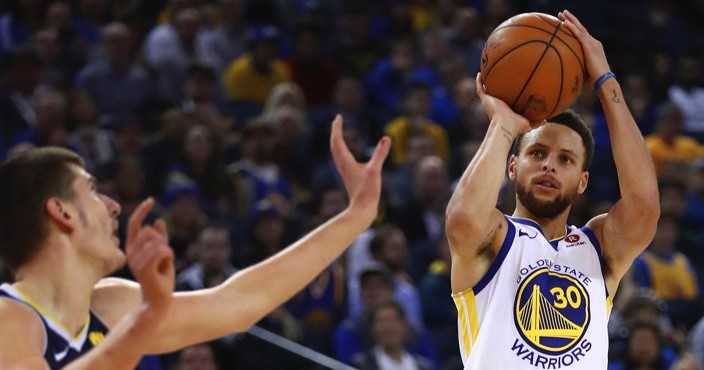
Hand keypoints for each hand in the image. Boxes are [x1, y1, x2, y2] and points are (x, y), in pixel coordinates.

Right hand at [125, 198, 174, 312]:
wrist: (158, 301)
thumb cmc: (160, 279)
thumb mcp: (162, 255)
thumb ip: (159, 239)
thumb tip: (158, 220)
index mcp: (132, 248)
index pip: (134, 223)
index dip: (142, 210)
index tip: (152, 200)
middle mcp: (130, 252)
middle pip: (150, 231)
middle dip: (162, 241)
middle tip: (163, 259)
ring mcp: (135, 260)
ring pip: (158, 242)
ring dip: (167, 252)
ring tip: (163, 266)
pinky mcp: (144, 268)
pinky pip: (163, 250)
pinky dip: (169, 257)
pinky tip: (165, 269)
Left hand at [330, 115, 390, 219]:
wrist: (362, 211)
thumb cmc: (367, 192)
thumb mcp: (375, 170)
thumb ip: (380, 153)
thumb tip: (387, 138)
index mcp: (346, 162)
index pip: (338, 141)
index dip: (337, 128)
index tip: (338, 116)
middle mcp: (343, 166)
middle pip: (334, 145)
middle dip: (335, 132)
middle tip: (337, 121)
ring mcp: (345, 172)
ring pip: (336, 153)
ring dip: (337, 141)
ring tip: (339, 134)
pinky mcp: (350, 177)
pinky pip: (342, 160)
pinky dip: (342, 151)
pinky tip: (347, 154)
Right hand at [475, 73, 542, 131]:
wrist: (505, 125)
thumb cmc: (516, 127)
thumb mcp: (529, 123)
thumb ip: (537, 122)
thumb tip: (546, 121)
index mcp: (504, 110)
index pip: (504, 101)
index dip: (505, 95)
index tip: (508, 88)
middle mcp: (495, 105)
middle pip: (494, 94)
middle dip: (495, 88)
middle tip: (498, 78)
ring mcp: (489, 102)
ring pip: (485, 90)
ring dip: (484, 82)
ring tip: (485, 73)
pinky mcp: (485, 100)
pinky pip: (480, 88)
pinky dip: (479, 81)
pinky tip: (479, 73)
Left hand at [558, 10, 610, 87]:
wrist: (604, 80)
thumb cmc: (594, 80)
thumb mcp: (583, 71)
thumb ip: (576, 67)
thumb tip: (566, 72)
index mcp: (592, 47)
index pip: (581, 35)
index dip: (574, 28)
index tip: (565, 22)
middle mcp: (593, 43)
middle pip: (580, 28)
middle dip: (571, 20)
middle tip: (562, 13)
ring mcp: (592, 43)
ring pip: (579, 28)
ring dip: (570, 20)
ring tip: (562, 13)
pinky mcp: (589, 47)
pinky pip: (579, 35)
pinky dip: (572, 28)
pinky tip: (565, 22)